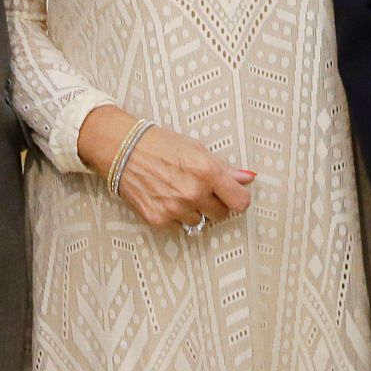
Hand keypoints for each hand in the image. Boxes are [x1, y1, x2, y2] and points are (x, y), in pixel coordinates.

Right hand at [77, 104, 255, 230]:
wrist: (123, 149)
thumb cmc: (159, 144)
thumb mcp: (196, 149)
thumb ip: (224, 169)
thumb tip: (247, 178)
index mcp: (207, 172)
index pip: (240, 202)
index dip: (237, 198)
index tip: (232, 195)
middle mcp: (193, 193)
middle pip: (222, 214)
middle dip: (215, 203)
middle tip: (201, 189)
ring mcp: (176, 209)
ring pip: (200, 221)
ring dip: (195, 210)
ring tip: (179, 190)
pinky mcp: (159, 219)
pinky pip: (180, 226)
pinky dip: (176, 216)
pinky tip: (166, 197)